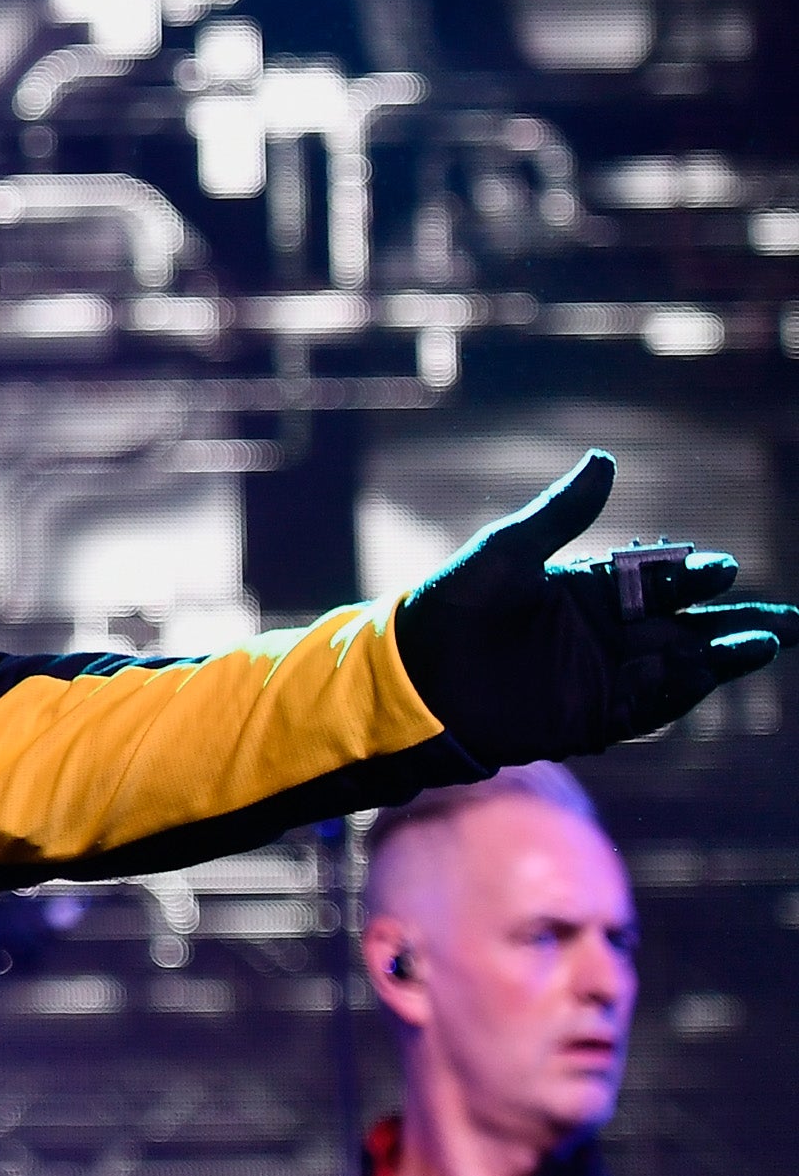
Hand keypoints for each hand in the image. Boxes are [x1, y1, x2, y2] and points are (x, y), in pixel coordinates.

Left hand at [396, 450, 798, 766]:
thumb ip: (562, 513)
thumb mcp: (509, 552)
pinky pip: (647, 705)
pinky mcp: (591, 716)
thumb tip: (605, 459)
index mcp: (590, 590)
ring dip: (722, 658)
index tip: (719, 567)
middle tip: (789, 619)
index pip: (657, 581)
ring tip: (766, 641)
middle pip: (688, 626)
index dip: (689, 575)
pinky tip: (708, 675)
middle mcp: (607, 634)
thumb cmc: (453, 604)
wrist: (414, 673)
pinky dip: (679, 692)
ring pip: (679, 667)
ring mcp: (603, 676)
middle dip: (737, 621)